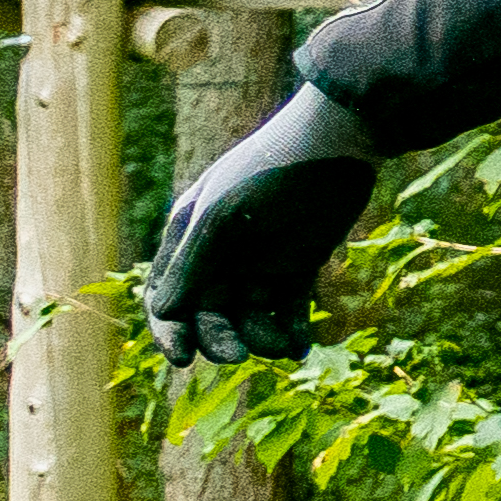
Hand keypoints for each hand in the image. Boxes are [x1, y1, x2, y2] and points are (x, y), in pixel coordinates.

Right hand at [138, 85, 388, 366]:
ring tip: (280, 344)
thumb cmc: (271, 173)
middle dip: (219, 338)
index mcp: (190, 235)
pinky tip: (299, 347)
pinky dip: (292, 333)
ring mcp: (260, 262)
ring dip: (260, 338)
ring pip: (250, 318)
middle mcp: (221, 254)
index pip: (167, 296)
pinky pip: (289, 312)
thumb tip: (162, 311)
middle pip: (208, 314)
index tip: (181, 357)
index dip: (169, 330)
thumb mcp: (223, 219)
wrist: (338, 143)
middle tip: (238, 354)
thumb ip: (194, 265)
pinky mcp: (299, 267)